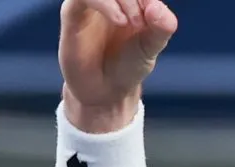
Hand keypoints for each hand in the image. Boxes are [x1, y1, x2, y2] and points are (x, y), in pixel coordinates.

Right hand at [58, 0, 177, 131]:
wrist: (106, 90)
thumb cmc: (129, 65)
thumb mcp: (151, 47)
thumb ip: (162, 28)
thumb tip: (158, 7)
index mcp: (130, 1)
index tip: (155, 18)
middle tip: (143, 22)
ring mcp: (90, 4)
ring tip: (133, 23)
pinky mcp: (73, 13)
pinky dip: (104, 3)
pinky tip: (120, 20)